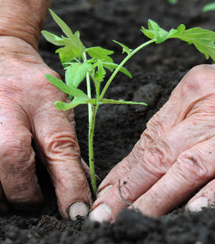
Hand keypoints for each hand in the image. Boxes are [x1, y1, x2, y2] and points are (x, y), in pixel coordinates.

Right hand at [0, 36, 90, 219]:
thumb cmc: (27, 81)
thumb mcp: (54, 100)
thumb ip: (64, 141)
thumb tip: (78, 185)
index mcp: (42, 99)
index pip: (59, 146)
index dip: (70, 184)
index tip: (76, 212)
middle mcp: (6, 100)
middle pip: (12, 153)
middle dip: (21, 191)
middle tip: (28, 205)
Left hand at [89, 64, 214, 221]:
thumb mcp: (200, 94)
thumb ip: (172, 123)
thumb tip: (138, 161)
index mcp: (191, 91)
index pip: (148, 140)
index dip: (124, 170)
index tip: (104, 192)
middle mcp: (208, 110)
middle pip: (159, 155)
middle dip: (129, 189)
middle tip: (105, 213)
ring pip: (187, 167)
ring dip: (158, 198)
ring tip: (133, 218)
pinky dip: (211, 194)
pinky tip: (193, 211)